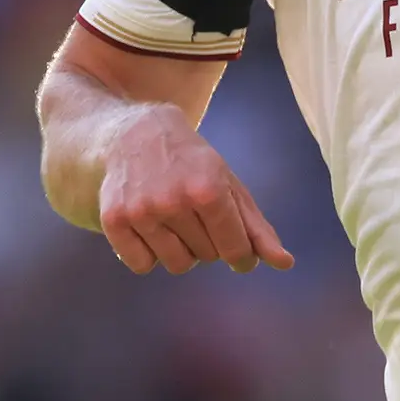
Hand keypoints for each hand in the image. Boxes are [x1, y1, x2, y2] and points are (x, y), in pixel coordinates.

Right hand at [94, 113, 292, 274]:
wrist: (135, 135)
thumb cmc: (192, 165)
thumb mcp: (230, 187)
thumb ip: (257, 229)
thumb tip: (285, 264)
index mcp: (208, 190)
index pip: (235, 251)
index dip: (240, 255)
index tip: (237, 248)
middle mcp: (173, 201)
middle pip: (206, 258)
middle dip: (207, 241)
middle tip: (193, 212)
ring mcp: (141, 211)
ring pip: (176, 265)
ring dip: (180, 250)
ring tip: (172, 219)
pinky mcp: (114, 220)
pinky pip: (142, 265)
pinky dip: (149, 254)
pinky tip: (149, 226)